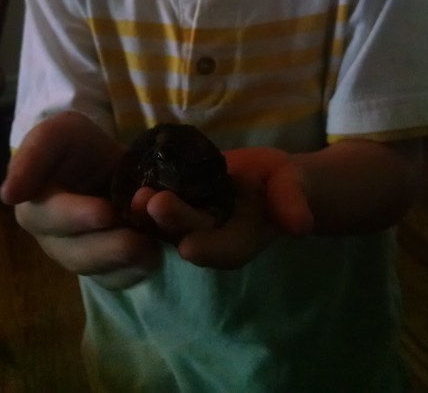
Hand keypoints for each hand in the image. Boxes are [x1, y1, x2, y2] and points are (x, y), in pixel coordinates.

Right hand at [0, 112, 161, 288]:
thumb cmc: (79, 147)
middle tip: (136, 235)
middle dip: (106, 244)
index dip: (75, 216)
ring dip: (124, 259)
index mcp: (34, 205)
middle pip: (73, 252)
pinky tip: (153, 255)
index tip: (104, 212)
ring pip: (95, 270)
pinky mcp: (103, 271)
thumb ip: (35, 152)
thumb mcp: (62, 133)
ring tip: (148, 245)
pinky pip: (115, 280)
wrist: (109, 165)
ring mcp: (77, 257)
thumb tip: (8, 194)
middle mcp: (51, 238)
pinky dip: (135, 271)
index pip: (48, 215)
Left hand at [130, 147, 313, 268]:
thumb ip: (291, 202)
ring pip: (169, 221)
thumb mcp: (294, 187)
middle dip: (172, 222)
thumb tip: (299, 223)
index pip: (226, 249)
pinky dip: (145, 193)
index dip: (209, 249)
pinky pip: (161, 198)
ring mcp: (194, 219)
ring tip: (134, 194)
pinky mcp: (180, 200)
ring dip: (149, 212)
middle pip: (191, 233)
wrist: (272, 179)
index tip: (189, 248)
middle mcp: (213, 236)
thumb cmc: (288, 185)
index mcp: (243, 239)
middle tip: (151, 203)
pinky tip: (127, 178)